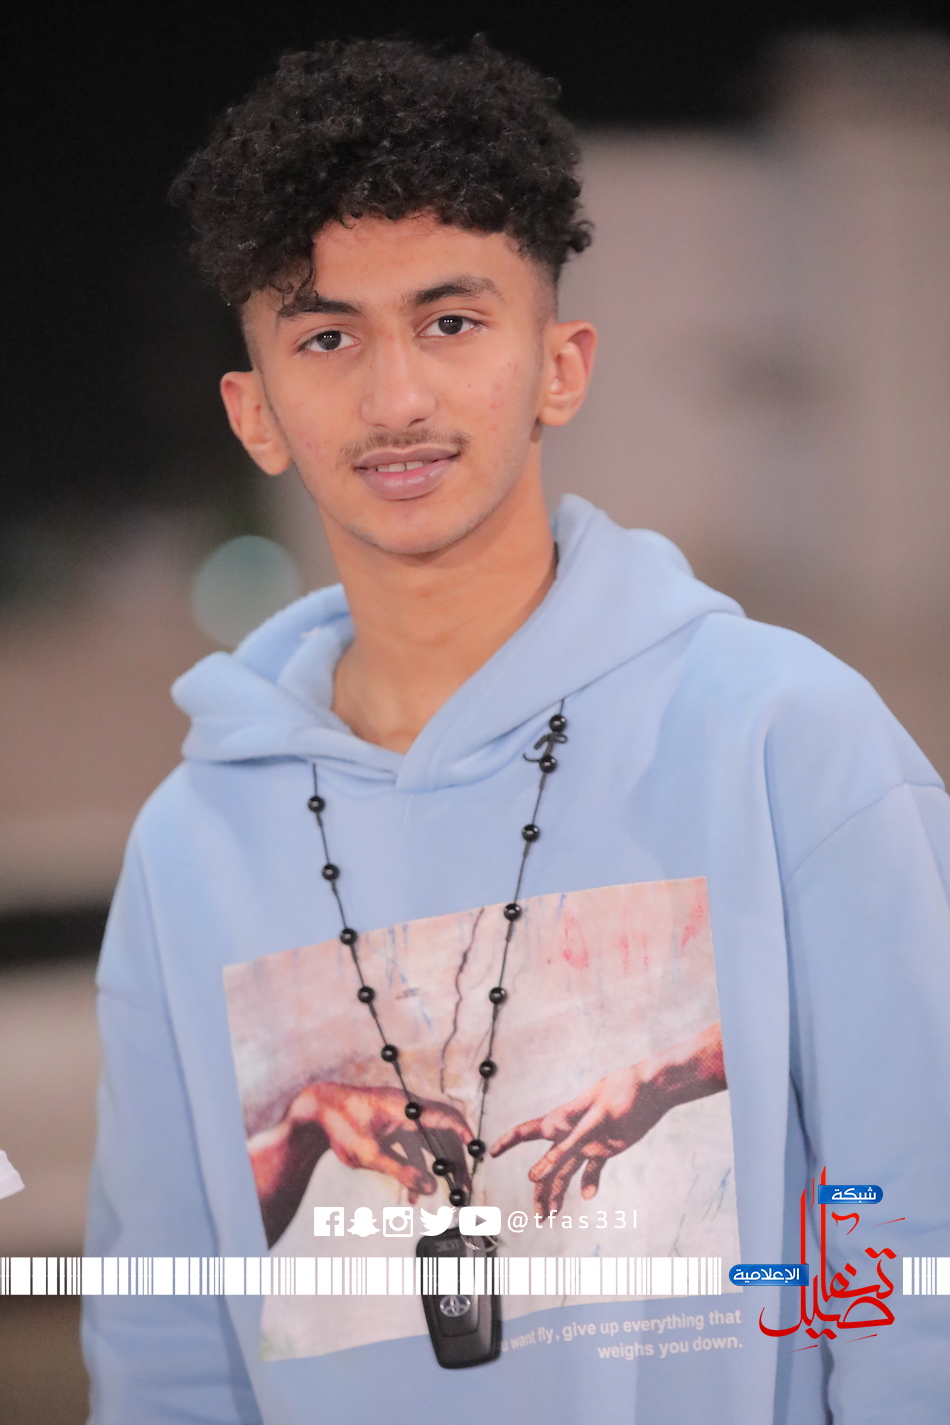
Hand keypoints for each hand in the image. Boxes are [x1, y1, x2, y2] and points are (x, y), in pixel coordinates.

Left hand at [249, 1083, 472, 1244]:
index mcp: (407, 1108)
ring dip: (437, 1168)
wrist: (317, 1111)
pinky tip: (412, 1196)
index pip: (447, 1117)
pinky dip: (416, 1169)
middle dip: (455, 1162)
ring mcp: (401, 1118)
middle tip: (462, 1188)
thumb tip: (431, 1190)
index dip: (465, 1135)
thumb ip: (402, 1171)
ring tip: (445, 1196)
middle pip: (443, 1134)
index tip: (476, 1154)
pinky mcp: (392, 1128)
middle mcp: (408, 1110)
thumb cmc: (342, 1125)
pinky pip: (412, 1149)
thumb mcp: (371, 1154)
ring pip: (429, 1144)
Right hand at [491, 1023, 724, 1214]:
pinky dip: (589, 1182)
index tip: (492, 1153)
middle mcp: (571, 1133)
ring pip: (567, 1171)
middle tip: (538, 1215)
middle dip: (540, 1188)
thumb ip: (570, 1143)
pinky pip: (593, 1169)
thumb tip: (542, 1167)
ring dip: (559, 1192)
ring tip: (551, 1215)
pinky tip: (588, 1195)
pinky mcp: (606, 1147)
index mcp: (562, 1120)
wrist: (651, 1089)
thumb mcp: (596, 1116)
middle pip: (548, 1164)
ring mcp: (588, 1142)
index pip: (528, 1131)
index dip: (509, 1141)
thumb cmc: (622, 1091)